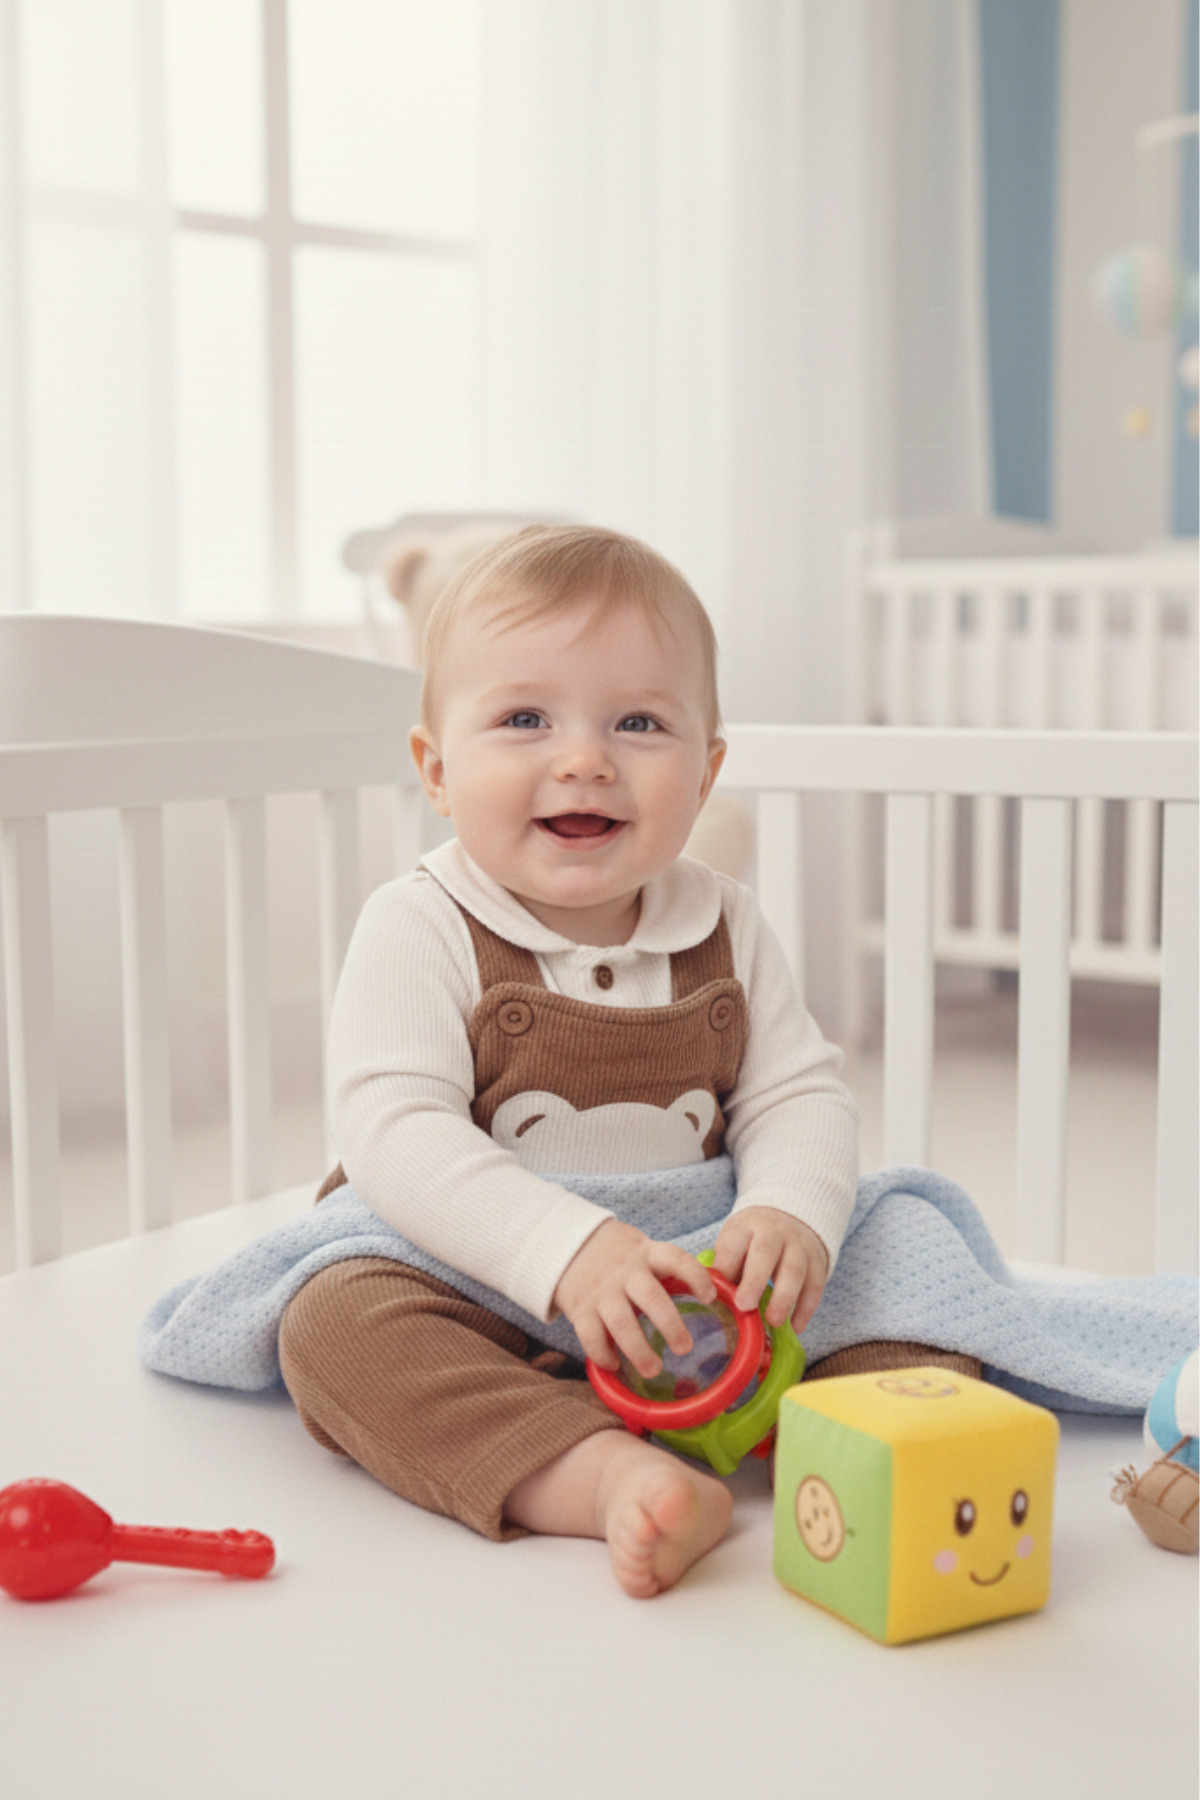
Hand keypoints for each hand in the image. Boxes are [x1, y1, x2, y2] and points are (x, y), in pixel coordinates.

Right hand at [552, 1220, 716, 1377]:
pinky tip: (615, 1365)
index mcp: (646, 1253)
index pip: (675, 1259)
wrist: (566, 1244)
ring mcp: (601, 1290)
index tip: (710, 1297)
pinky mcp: (579, 1308)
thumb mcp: (641, 1250)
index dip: (695, 1277)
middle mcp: (625, 1271)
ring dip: (638, 1350)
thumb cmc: (617, 1254)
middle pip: (651, 1298)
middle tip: (685, 1348)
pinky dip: (603, 1354)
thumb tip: (707, 1296)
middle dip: (670, 1325)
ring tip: (654, 1369)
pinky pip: (591, 1336)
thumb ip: (664, 1269)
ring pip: (621, 1323)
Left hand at [711, 1206, 828, 1334]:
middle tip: (745, 1306)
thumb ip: (726, 1267)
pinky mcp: (817, 1262)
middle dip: (755, 1281)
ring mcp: (799, 1246)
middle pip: (766, 1253)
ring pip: (794, 1270)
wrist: (790, 1218)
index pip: (734, 1244)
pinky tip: (796, 1327)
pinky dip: (806, 1308)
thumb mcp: (735, 1242)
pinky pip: (815, 1285)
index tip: (717, 1293)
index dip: (726, 1268)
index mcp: (747, 1226)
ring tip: (773, 1321)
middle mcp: (775, 1232)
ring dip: (784, 1298)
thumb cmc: (753, 1239)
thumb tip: (714, 1298)